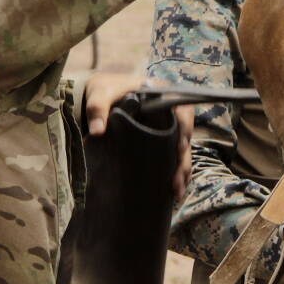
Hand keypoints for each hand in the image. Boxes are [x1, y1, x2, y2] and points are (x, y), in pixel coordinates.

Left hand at [79, 73, 194, 196]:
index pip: (182, 111)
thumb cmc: (104, 91)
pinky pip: (171, 157)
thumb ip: (98, 108)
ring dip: (181, 170)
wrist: (99, 97)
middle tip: (176, 181)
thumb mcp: (100, 95)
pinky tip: (173, 190)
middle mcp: (169, 112)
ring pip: (180, 150)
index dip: (185, 129)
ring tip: (176, 192)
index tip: (180, 148)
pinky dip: (174, 172)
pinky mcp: (159, 142)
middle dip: (182, 159)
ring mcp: (166, 128)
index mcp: (162, 95)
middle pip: (184, 136)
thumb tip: (98, 131)